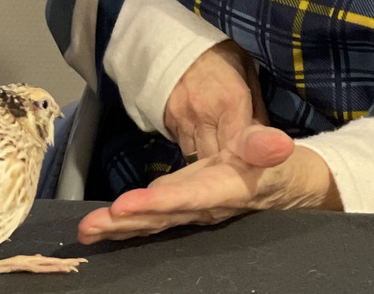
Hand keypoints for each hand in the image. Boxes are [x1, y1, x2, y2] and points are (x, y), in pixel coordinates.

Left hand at [77, 125, 339, 243]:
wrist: (287, 186)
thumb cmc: (276, 166)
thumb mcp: (274, 151)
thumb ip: (265, 146)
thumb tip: (276, 142)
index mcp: (222, 190)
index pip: (186, 198)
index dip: (156, 203)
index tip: (124, 206)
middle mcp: (203, 207)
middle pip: (160, 217)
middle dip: (124, 222)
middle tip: (89, 226)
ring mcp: (192, 212)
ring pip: (152, 222)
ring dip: (118, 228)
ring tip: (86, 231)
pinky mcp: (184, 210)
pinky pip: (153, 220)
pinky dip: (128, 224)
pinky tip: (105, 228)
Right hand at [163, 39, 265, 159]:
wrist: (179, 43)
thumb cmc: (221, 57)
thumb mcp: (248, 73)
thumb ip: (257, 109)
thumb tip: (265, 141)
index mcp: (231, 101)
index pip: (240, 146)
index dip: (245, 161)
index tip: (250, 166)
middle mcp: (205, 114)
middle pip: (215, 158)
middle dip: (225, 165)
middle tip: (234, 165)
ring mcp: (183, 119)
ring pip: (195, 157)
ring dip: (207, 160)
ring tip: (217, 155)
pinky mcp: (168, 121)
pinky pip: (182, 146)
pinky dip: (193, 149)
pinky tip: (201, 141)